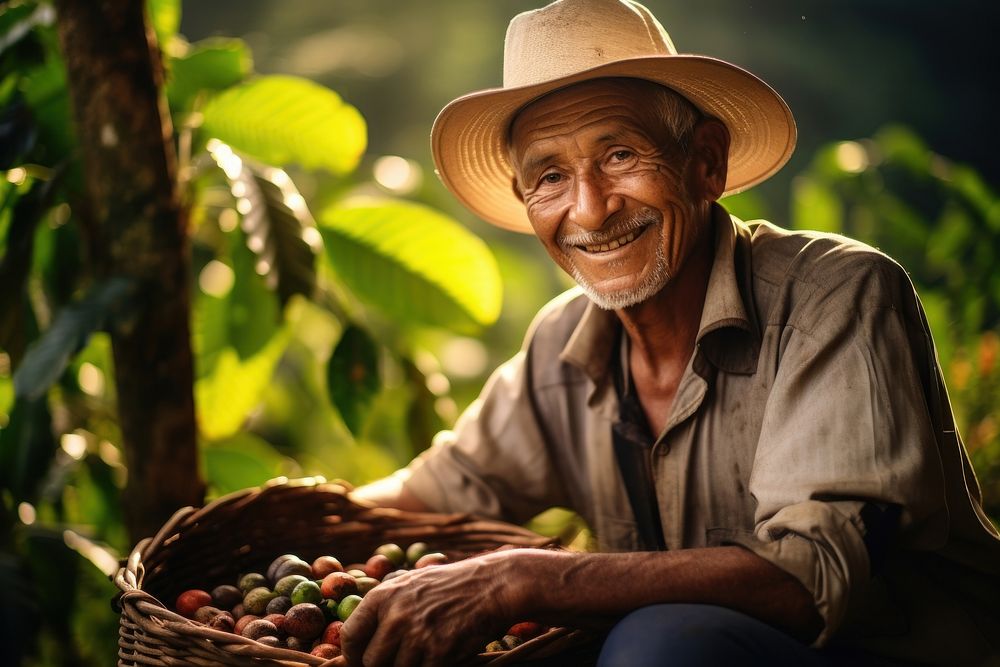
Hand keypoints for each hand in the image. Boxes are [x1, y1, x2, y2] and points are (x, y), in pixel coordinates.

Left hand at [339, 549, 526, 666]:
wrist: (492, 585)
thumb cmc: (450, 586)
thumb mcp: (411, 583)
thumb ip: (383, 608)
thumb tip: (355, 640)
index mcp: (384, 596)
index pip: (350, 636)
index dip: (353, 654)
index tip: (362, 659)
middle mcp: (396, 616)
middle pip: (371, 661)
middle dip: (382, 664)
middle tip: (398, 658)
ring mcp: (417, 636)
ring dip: (409, 666)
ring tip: (425, 650)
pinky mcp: (438, 653)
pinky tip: (441, 653)